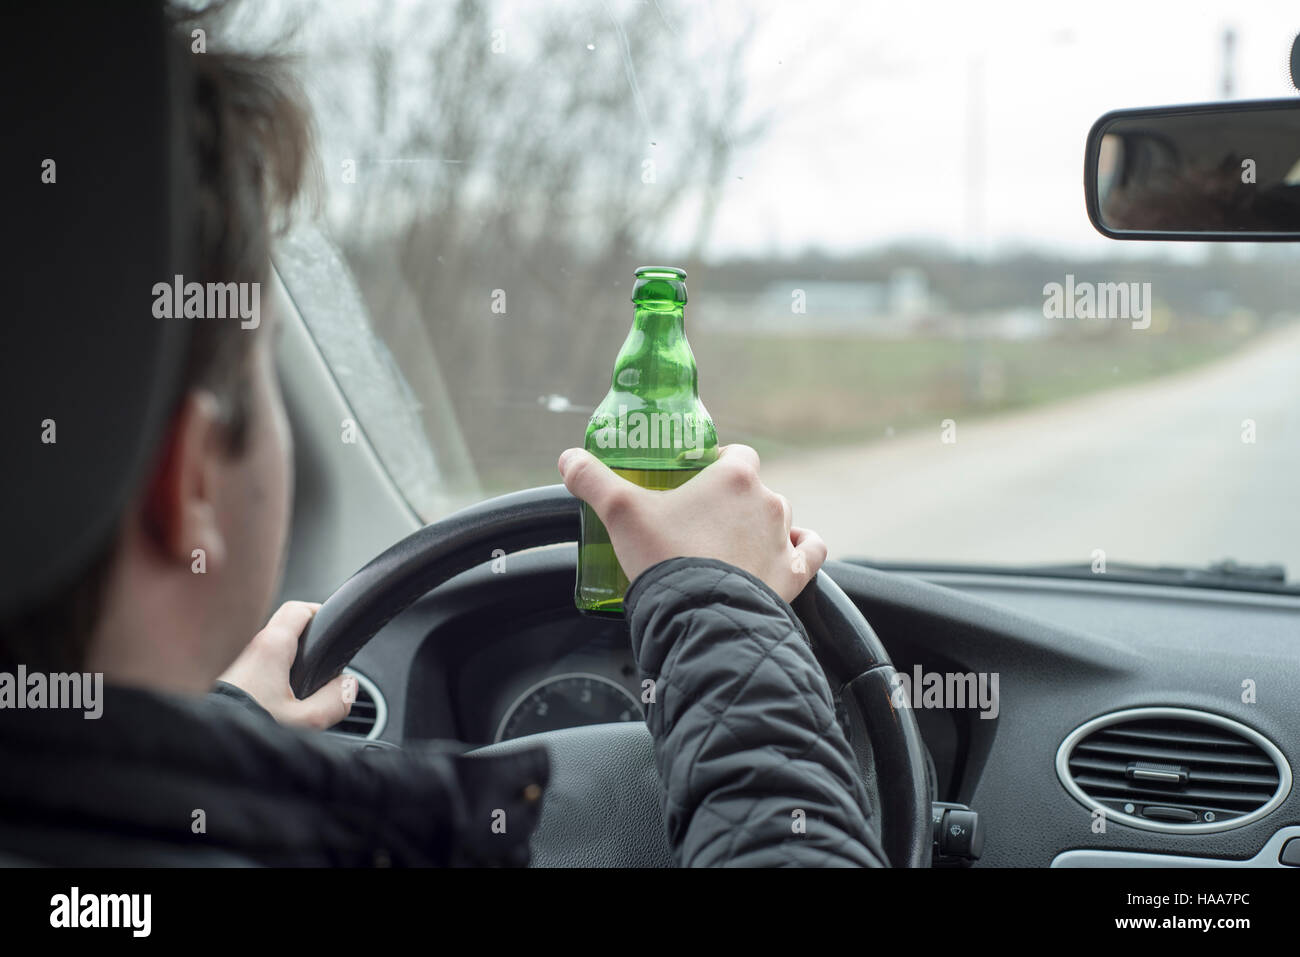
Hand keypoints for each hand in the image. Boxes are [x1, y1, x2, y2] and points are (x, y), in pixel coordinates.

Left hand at [218, 601, 354, 729]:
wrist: (205, 745)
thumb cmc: (246, 727)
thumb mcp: (303, 722)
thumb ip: (334, 702)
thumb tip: (348, 687)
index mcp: (272, 648)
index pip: (299, 609)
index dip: (321, 613)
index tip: (334, 630)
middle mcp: (252, 648)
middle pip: (286, 625)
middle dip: (309, 637)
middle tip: (325, 658)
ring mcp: (239, 663)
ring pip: (273, 647)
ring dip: (292, 658)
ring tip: (307, 684)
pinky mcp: (232, 679)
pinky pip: (261, 665)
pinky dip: (277, 673)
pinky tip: (283, 699)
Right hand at [558, 444, 826, 602]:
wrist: (701, 618)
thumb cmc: (665, 558)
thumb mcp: (619, 512)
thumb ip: (592, 480)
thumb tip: (569, 459)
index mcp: (735, 475)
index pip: (734, 454)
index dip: (715, 464)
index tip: (693, 481)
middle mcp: (768, 500)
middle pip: (753, 489)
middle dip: (730, 503)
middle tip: (699, 523)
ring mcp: (785, 537)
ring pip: (779, 520)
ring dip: (759, 528)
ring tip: (729, 548)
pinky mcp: (796, 573)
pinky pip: (811, 551)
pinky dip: (802, 549)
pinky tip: (788, 553)